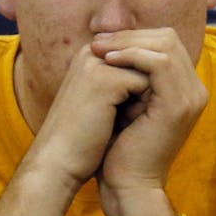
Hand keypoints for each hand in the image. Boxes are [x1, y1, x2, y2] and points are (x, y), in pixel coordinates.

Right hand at [13, 41, 151, 191]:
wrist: (57, 163)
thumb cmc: (81, 138)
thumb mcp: (103, 102)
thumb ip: (123, 82)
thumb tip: (157, 75)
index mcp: (89, 55)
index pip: (137, 56)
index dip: (141, 86)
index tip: (124, 112)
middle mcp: (90, 52)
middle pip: (144, 61)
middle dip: (146, 89)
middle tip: (126, 118)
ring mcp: (97, 64)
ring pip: (148, 71)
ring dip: (145, 99)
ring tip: (123, 121)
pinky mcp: (105, 80)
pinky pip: (147, 83)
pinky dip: (142, 107)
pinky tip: (124, 124)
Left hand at [90, 28, 206, 193]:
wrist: (127, 184)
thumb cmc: (120, 146)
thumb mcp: (126, 102)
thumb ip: (130, 74)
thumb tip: (111, 43)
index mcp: (184, 88)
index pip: (166, 43)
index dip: (133, 37)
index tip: (101, 42)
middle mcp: (194, 90)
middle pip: (168, 38)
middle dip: (129, 35)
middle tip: (97, 41)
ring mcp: (190, 96)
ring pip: (165, 45)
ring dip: (128, 43)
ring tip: (99, 50)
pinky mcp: (179, 104)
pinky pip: (160, 63)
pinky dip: (132, 56)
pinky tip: (108, 61)